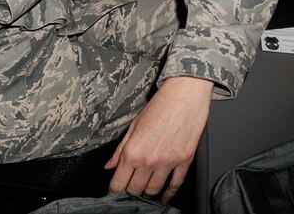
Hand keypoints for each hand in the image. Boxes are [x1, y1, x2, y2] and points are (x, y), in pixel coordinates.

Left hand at [105, 76, 212, 201]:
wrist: (183, 98)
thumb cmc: (158, 107)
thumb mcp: (132, 127)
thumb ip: (120, 150)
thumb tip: (109, 165)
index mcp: (133, 151)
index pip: (119, 181)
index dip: (113, 190)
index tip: (111, 193)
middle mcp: (149, 160)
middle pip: (136, 189)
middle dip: (129, 193)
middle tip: (127, 192)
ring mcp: (168, 163)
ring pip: (154, 190)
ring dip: (147, 194)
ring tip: (143, 194)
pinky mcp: (184, 162)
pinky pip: (175, 184)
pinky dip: (169, 193)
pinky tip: (164, 196)